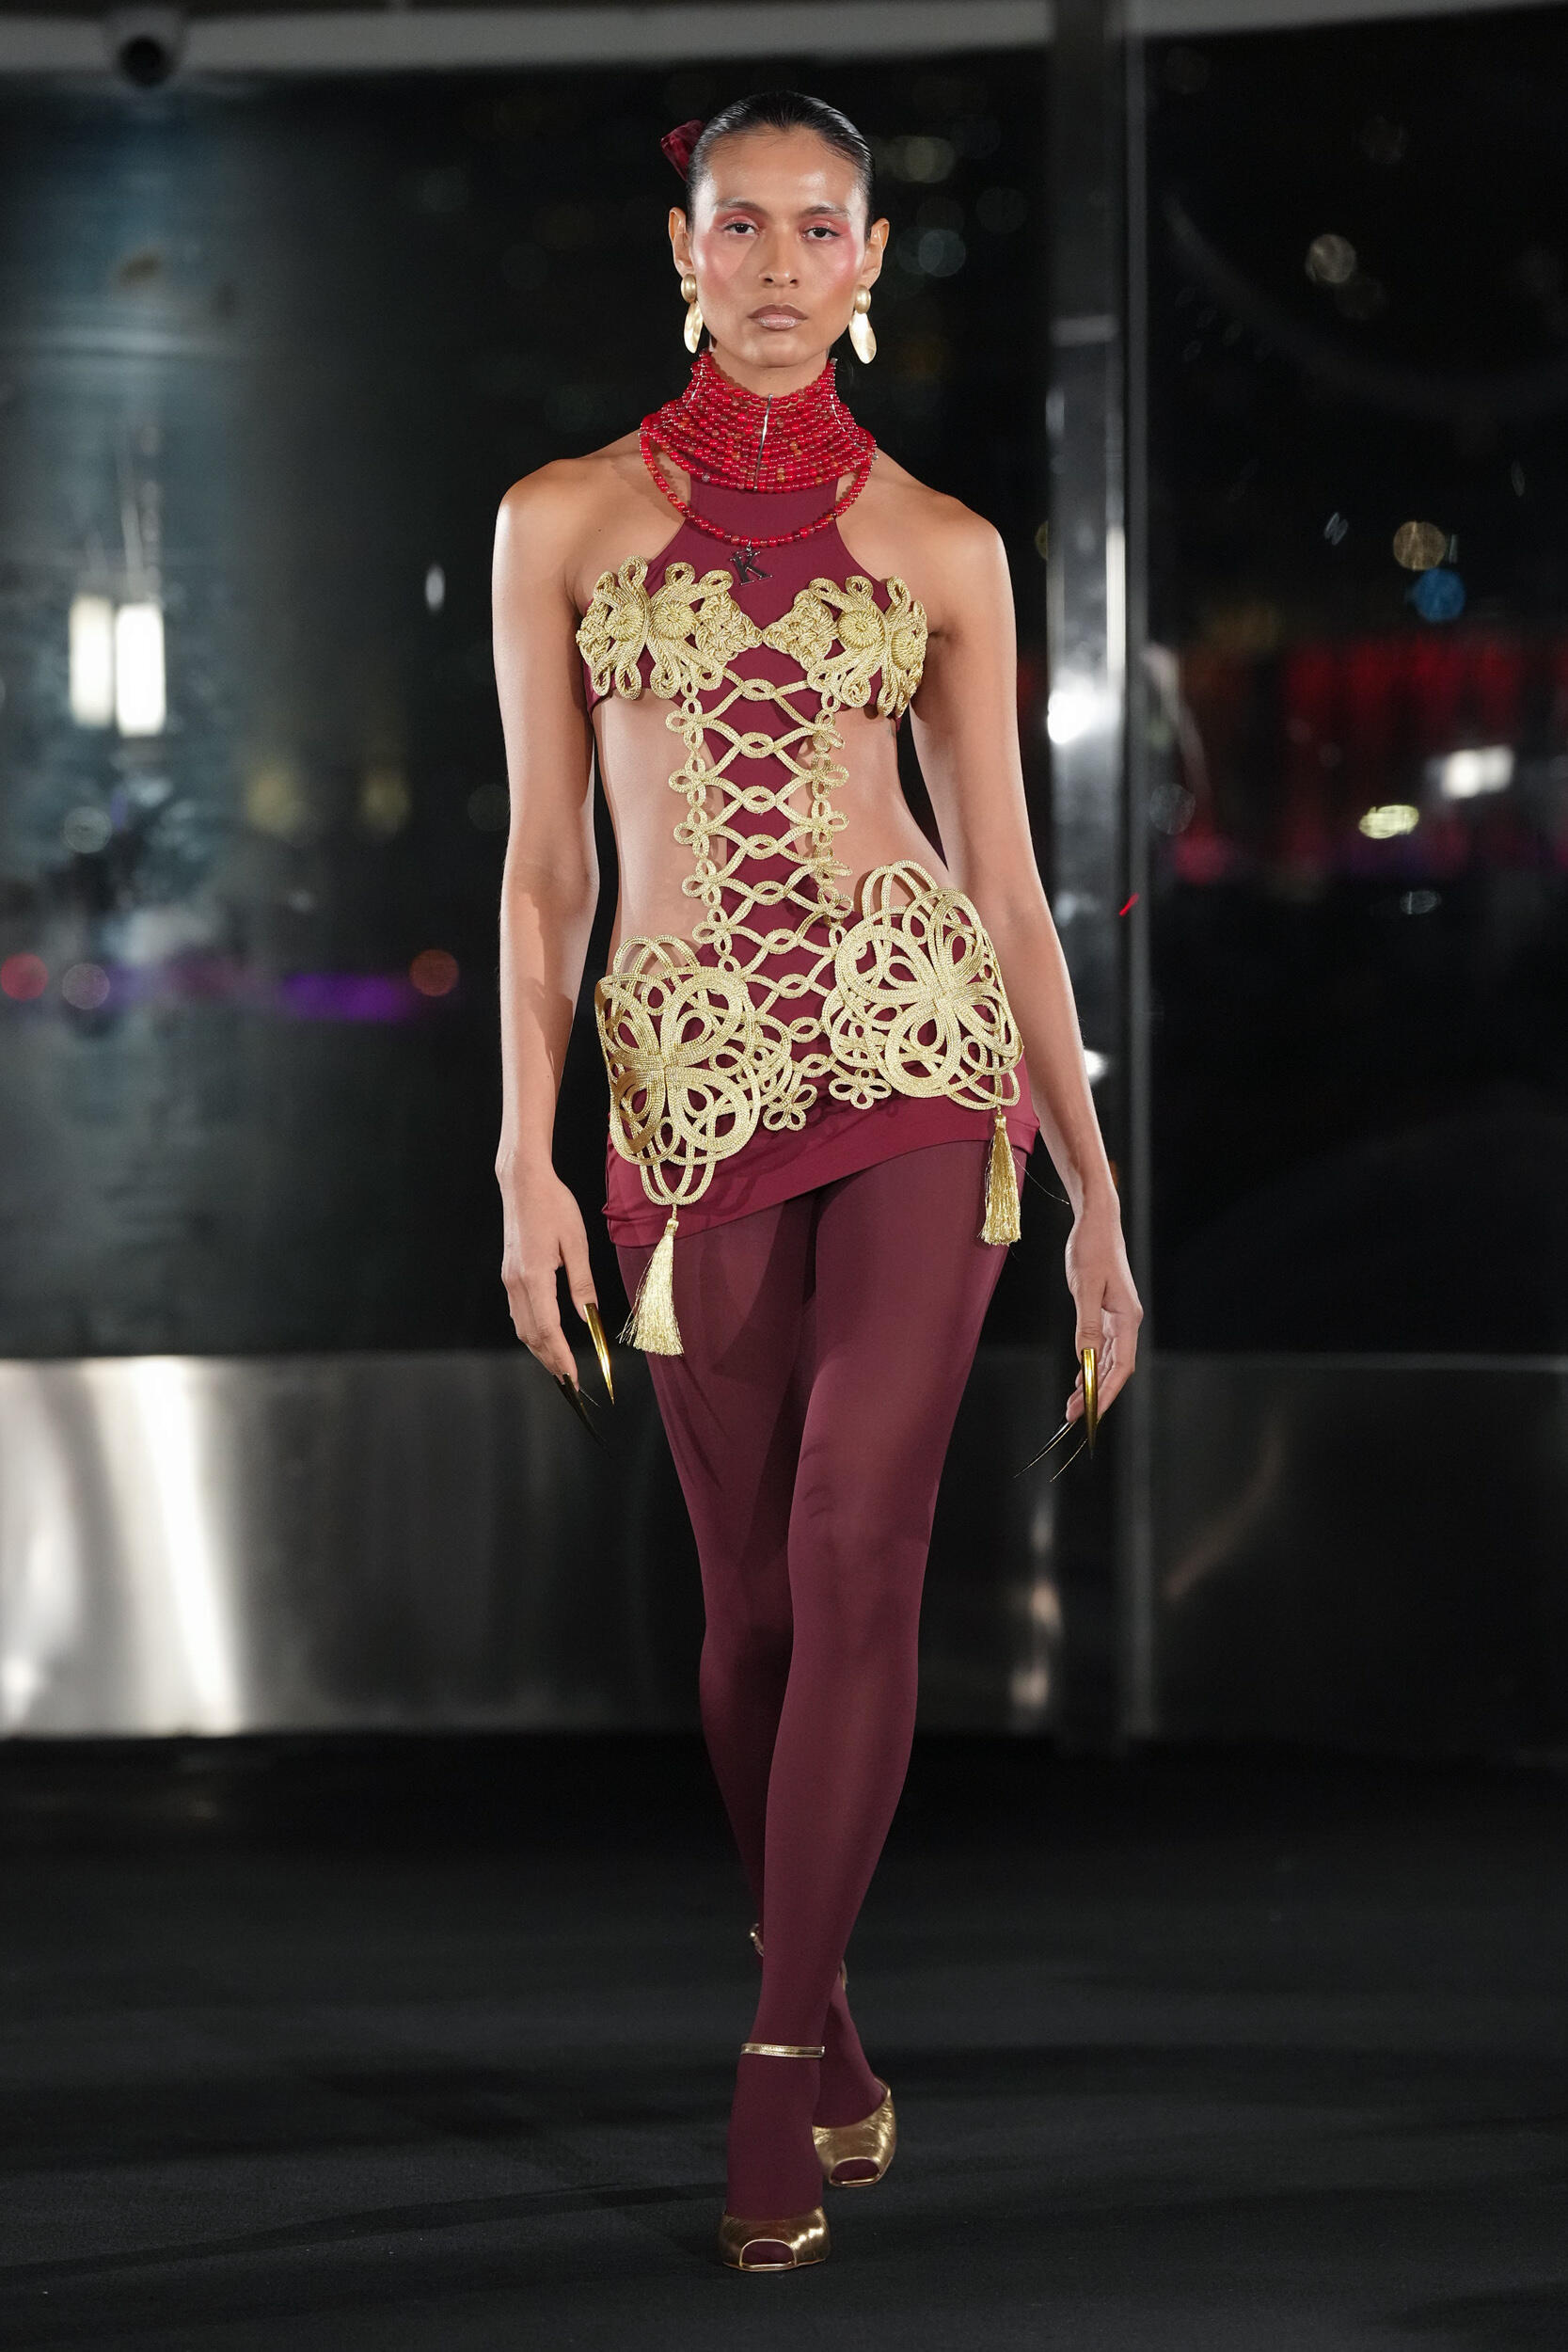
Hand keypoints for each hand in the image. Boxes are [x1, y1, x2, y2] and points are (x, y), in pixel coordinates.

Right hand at [498, 1163, 596, 1385]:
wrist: (523, 1183)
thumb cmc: (554, 1206)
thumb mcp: (576, 1243)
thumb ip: (582, 1284)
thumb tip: (588, 1318)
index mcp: (534, 1277)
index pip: (548, 1330)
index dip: (561, 1357)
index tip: (574, 1379)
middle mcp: (516, 1283)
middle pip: (531, 1336)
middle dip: (551, 1362)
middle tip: (570, 1384)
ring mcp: (509, 1279)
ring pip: (522, 1327)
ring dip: (540, 1350)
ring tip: (560, 1366)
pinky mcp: (509, 1274)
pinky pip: (519, 1313)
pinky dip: (532, 1332)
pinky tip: (546, 1338)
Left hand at [1063, 1191, 1141, 1423]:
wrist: (1097, 1222)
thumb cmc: (1092, 1249)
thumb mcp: (1085, 1287)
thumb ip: (1086, 1325)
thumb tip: (1085, 1360)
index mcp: (1127, 1318)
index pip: (1120, 1367)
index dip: (1106, 1393)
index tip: (1090, 1413)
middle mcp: (1126, 1322)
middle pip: (1116, 1369)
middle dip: (1096, 1395)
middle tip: (1073, 1416)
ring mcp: (1118, 1318)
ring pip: (1109, 1360)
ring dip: (1092, 1383)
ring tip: (1073, 1404)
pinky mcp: (1107, 1312)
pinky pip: (1102, 1347)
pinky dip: (1091, 1365)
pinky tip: (1081, 1377)